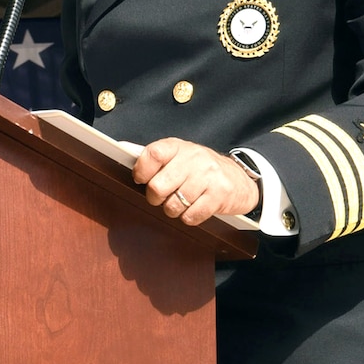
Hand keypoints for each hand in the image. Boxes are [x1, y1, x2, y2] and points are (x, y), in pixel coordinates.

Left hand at [133, 138, 260, 224]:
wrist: (240, 180)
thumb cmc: (202, 169)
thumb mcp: (179, 155)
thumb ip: (154, 155)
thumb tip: (123, 148)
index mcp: (179, 146)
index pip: (152, 155)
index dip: (141, 171)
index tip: (141, 179)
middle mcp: (194, 158)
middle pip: (158, 186)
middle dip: (155, 198)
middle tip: (162, 197)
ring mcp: (208, 176)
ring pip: (173, 205)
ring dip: (173, 210)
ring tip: (181, 202)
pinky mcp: (219, 195)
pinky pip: (191, 216)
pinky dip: (189, 217)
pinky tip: (194, 208)